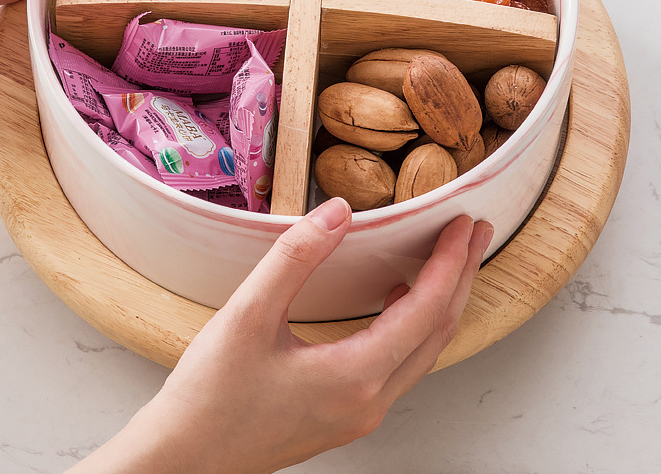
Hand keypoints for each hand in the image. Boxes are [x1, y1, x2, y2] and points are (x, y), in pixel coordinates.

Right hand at [70, 200, 492, 473]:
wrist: (185, 459)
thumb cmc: (211, 395)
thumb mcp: (248, 314)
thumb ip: (296, 257)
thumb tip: (338, 212)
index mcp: (355, 375)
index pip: (425, 308)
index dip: (449, 261)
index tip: (463, 223)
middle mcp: (370, 399)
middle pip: (438, 331)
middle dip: (461, 277)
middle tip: (475, 234)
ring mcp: (360, 412)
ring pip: (422, 351)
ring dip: (441, 302)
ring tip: (447, 261)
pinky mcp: (344, 413)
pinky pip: (399, 364)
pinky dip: (412, 325)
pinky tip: (395, 300)